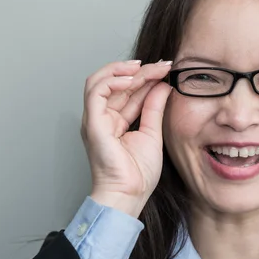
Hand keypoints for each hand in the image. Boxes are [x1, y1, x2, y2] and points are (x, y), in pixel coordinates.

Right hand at [81, 59, 172, 217]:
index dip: (147, 77)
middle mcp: (102, 118)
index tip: (166, 69)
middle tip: (163, 64)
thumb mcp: (152, 133)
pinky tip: (131, 77)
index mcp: (115, 122)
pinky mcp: (92, 123)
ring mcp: (95, 119)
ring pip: (102, 81)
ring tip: (146, 67)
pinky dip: (111, 80)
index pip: (129, 91)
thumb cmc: (137, 174)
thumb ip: (154, 108)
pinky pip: (95, 92)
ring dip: (124, 70)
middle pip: (118, 84)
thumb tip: (162, 85)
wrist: (129, 194)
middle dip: (141, 71)